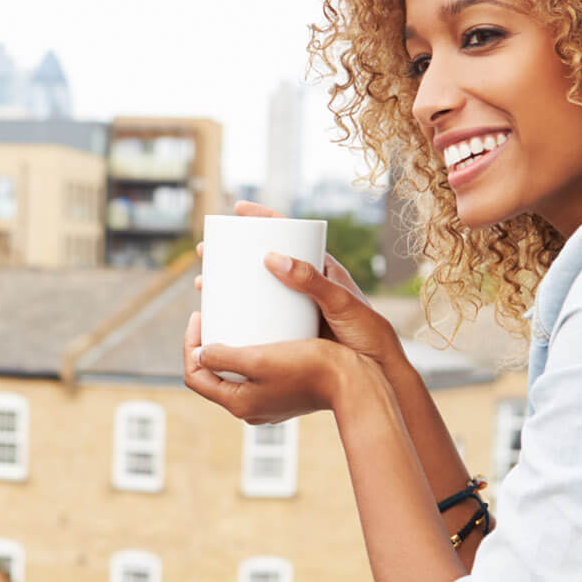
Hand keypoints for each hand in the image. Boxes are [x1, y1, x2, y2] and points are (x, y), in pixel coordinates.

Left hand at [184, 310, 380, 424]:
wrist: (355, 383)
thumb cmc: (310, 368)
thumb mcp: (259, 359)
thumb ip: (224, 357)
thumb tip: (199, 354)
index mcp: (237, 403)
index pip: (195, 375)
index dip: (189, 344)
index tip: (198, 315)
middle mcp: (249, 409)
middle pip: (213, 375)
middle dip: (207, 345)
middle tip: (212, 316)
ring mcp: (268, 404)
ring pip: (235, 374)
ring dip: (229, 349)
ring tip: (233, 322)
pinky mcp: (285, 394)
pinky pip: (257, 375)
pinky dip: (251, 355)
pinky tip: (260, 335)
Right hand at [194, 201, 402, 372]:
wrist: (377, 371)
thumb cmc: (368, 332)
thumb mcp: (341, 302)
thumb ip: (311, 281)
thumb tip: (271, 257)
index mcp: (320, 268)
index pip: (289, 233)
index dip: (262, 218)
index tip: (238, 210)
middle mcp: (305, 284)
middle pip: (263, 261)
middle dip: (232, 254)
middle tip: (206, 252)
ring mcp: (296, 307)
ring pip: (257, 290)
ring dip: (230, 285)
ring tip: (204, 284)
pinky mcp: (291, 330)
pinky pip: (260, 316)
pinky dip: (239, 313)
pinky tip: (220, 319)